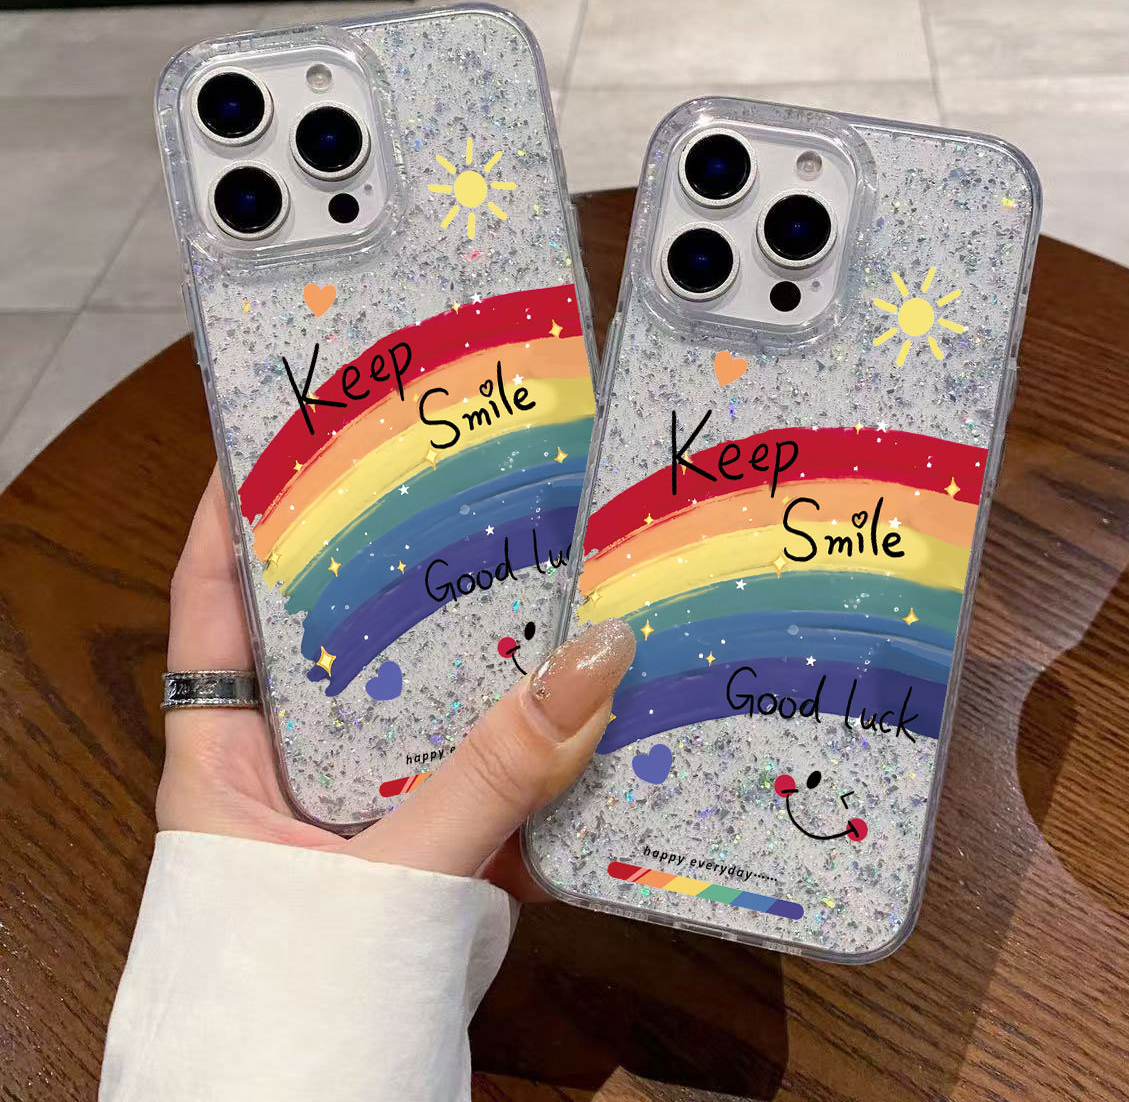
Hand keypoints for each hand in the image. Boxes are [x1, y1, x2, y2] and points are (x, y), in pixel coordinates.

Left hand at [158, 471, 634, 897]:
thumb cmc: (289, 1013)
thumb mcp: (388, 879)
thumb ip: (494, 777)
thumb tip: (599, 659)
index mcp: (224, 760)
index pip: (211, 603)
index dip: (236, 514)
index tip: (291, 433)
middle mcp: (288, 776)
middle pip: (335, 641)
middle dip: (393, 569)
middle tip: (464, 488)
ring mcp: (357, 819)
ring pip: (419, 710)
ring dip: (477, 660)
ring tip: (543, 574)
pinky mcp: (421, 860)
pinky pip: (475, 778)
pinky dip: (525, 748)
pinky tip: (587, 709)